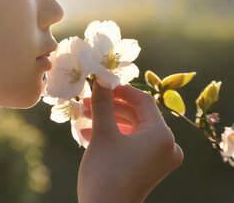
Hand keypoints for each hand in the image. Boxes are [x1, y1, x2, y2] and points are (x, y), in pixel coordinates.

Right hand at [77, 80, 183, 202]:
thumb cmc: (105, 173)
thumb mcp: (103, 133)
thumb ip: (103, 103)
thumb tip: (101, 76)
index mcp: (162, 136)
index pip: (144, 101)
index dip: (121, 89)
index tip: (100, 83)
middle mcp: (167, 146)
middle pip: (137, 115)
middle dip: (110, 107)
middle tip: (87, 101)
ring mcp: (159, 159)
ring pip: (132, 129)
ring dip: (108, 120)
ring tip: (83, 115)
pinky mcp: (148, 168)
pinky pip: (132, 143)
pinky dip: (113, 136)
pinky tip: (89, 133)